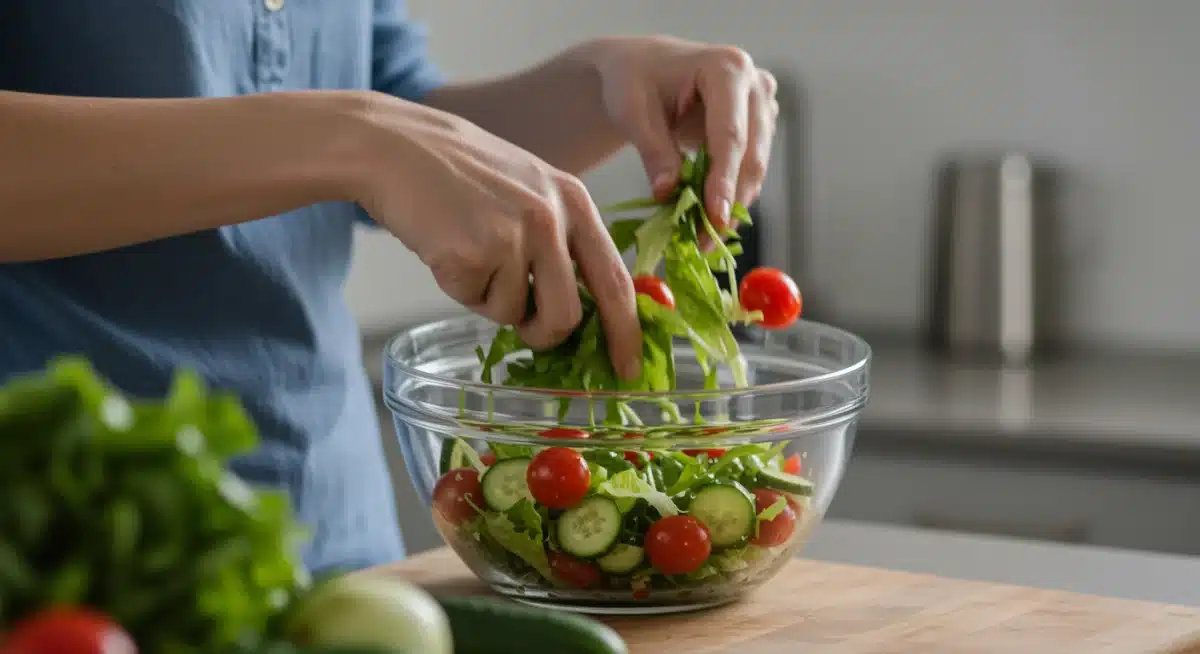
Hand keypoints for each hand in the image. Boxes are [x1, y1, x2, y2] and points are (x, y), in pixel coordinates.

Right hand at [346, 92, 641, 378]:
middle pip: (566, 316)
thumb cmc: (463, 173)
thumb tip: (583, 313)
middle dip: (544, 334)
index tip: (627, 368)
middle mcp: (550, 218)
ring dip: (491, 302)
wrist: (397, 146)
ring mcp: (511, 235)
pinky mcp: (470, 253)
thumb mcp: (533, 190)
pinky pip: (474, 303)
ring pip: (514, 315)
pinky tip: (447, 248)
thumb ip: (564, 241)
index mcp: (574, 202)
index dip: (625, 332)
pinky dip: (459, 288)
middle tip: (525, 326)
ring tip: (472, 255)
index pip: (614, 281)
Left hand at [593, 36, 778, 231]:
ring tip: (703, 238)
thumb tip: (667, 194)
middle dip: (729, 201)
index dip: (724, 179)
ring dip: (732, 204)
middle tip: (705, 241)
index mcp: (727, 68)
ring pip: (755, 166)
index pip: (730, 134)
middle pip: (750, 154)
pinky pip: (749, 167)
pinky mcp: (760, 126)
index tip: (715, 217)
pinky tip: (709, 220)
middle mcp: (755, 84)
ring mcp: (763, 105)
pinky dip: (730, 195)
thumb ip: (654, 150)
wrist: (644, 68)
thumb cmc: (634, 80)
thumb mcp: (633, 111)